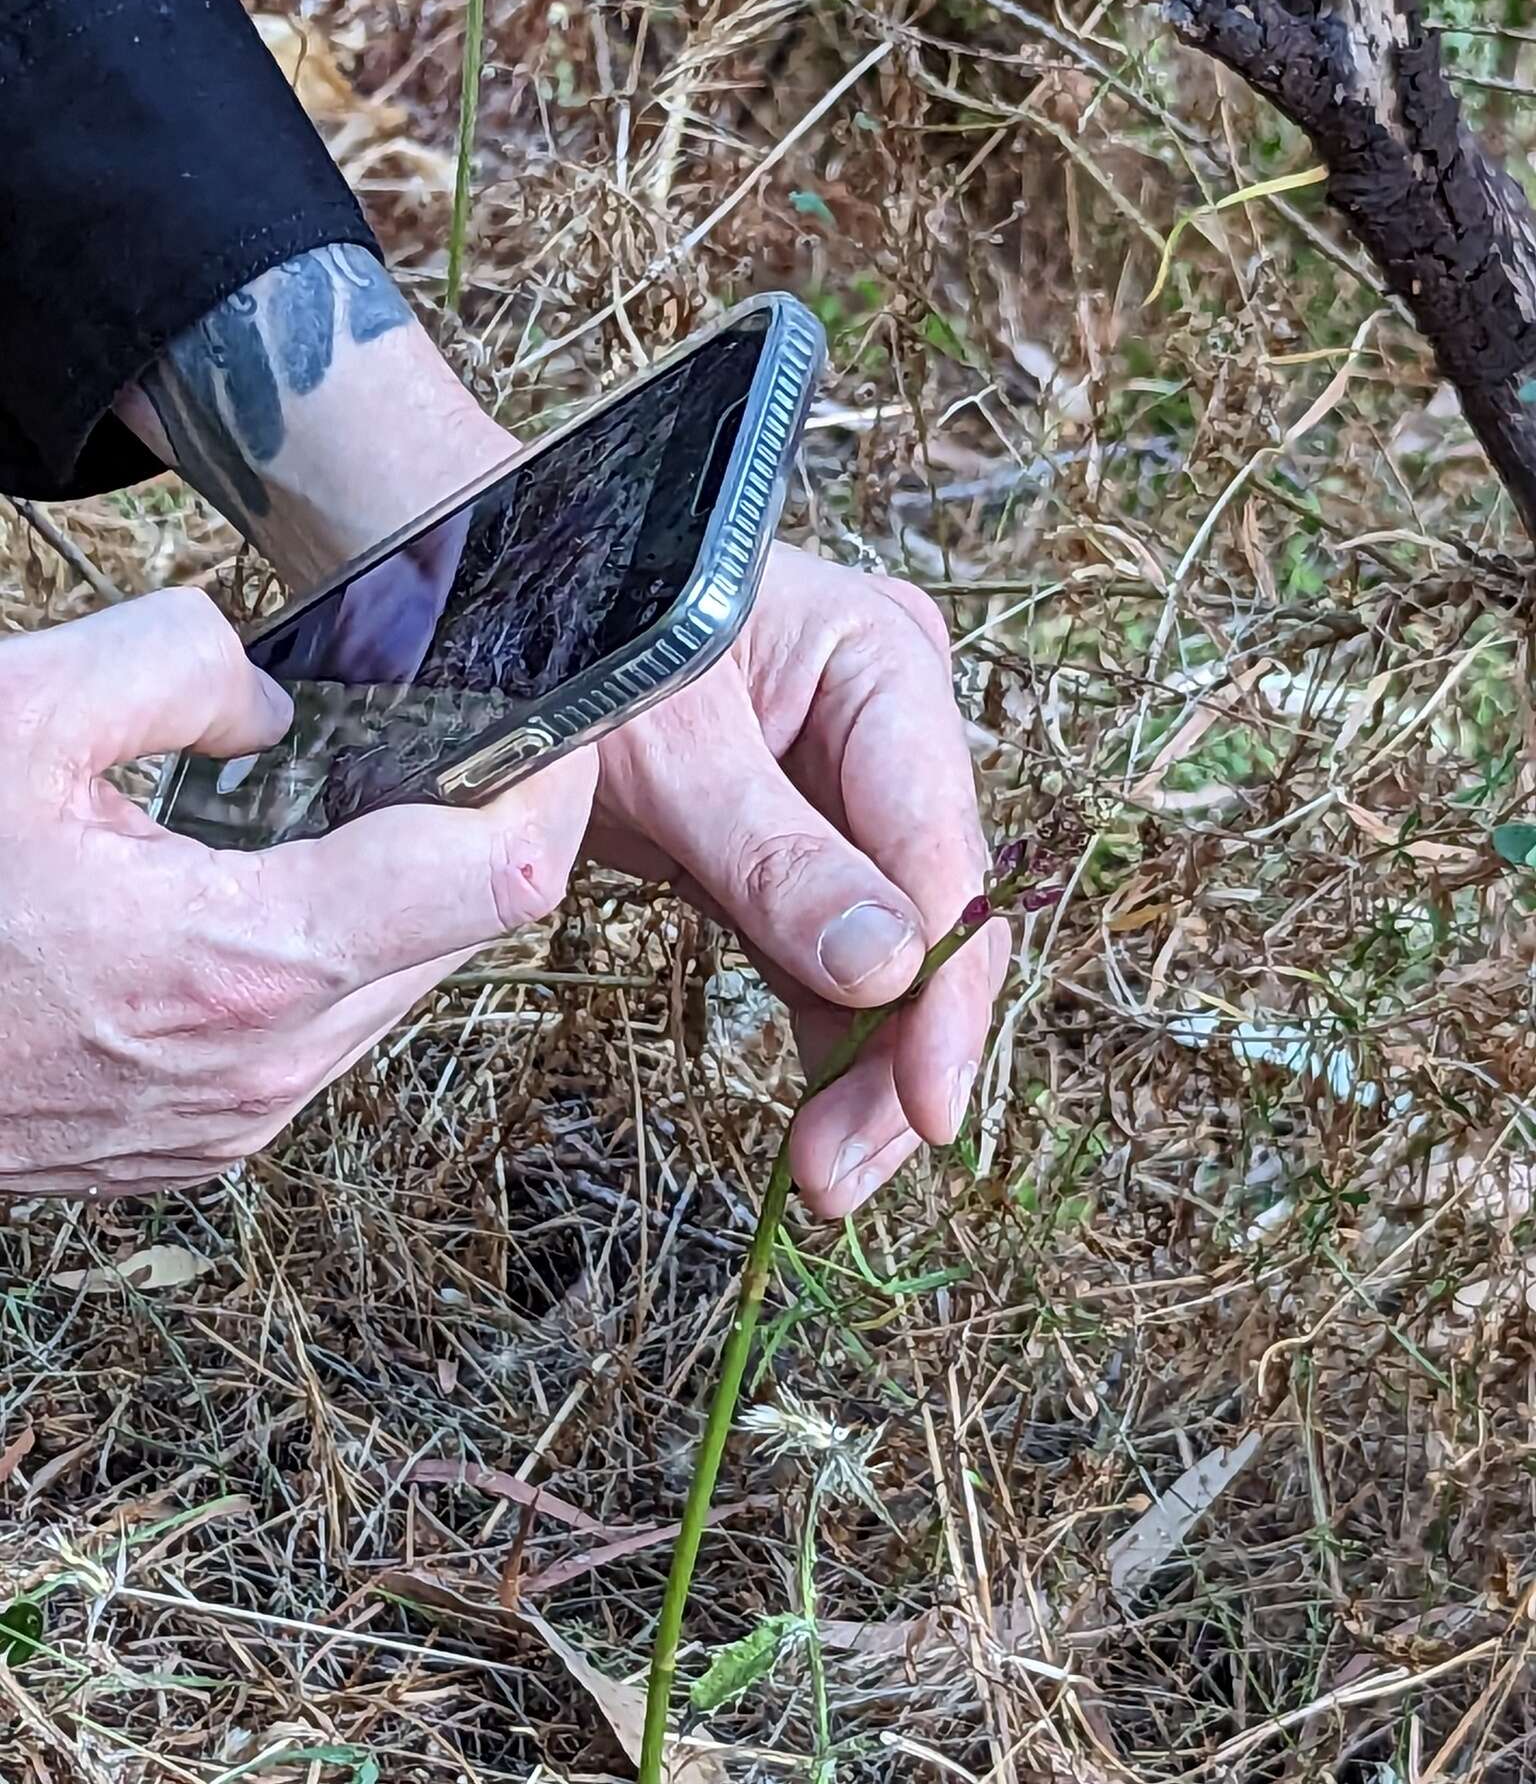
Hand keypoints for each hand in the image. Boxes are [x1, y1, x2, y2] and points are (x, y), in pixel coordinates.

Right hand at [0, 588, 594, 1196]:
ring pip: (399, 989)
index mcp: (246, 961)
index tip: (549, 730)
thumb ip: (174, 666)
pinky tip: (258, 895)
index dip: (544, 788)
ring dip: (400, 899)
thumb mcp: (13, 720)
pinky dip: (329, 958)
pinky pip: (326, 1035)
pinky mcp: (206, 1141)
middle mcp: (268, 1063)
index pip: (494, 880)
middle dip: (473, 832)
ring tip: (333, 814)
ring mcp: (239, 1118)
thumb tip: (272, 702)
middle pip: (461, 933)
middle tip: (438, 746)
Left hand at [588, 543, 1008, 1219]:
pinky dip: (828, 1039)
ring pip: (893, 957)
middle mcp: (887, 735)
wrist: (488, 607)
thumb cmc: (573, 635)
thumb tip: (888, 973)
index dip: (943, 989)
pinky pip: (828, 959)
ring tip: (830, 1176)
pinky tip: (821, 1124)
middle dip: (904, 1053)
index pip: (941, 850)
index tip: (929, 1105)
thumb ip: (773, 856)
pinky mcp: (792, 851)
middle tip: (850, 1172)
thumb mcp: (664, 743)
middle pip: (935, 916)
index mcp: (883, 668)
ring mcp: (844, 798)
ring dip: (870, 1070)